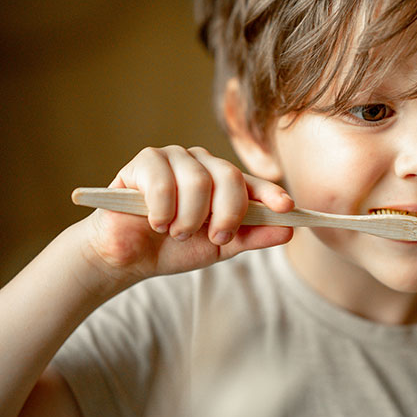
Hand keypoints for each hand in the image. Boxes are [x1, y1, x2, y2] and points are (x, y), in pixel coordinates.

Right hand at [78, 146, 293, 291]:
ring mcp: (174, 158)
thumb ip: (252, 236)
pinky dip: (163, 211)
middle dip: (226, 213)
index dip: (270, 193)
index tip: (287, 208)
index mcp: (223, 181)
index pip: (252, 183)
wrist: (128, 258)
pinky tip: (156, 223)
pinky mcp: (145, 161)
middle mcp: (202, 164)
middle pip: (229, 177)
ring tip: (176, 233)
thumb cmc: (174, 248)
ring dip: (188, 219)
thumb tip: (289, 231)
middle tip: (215, 237)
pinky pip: (164, 182)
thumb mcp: (219, 247)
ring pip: (197, 181)